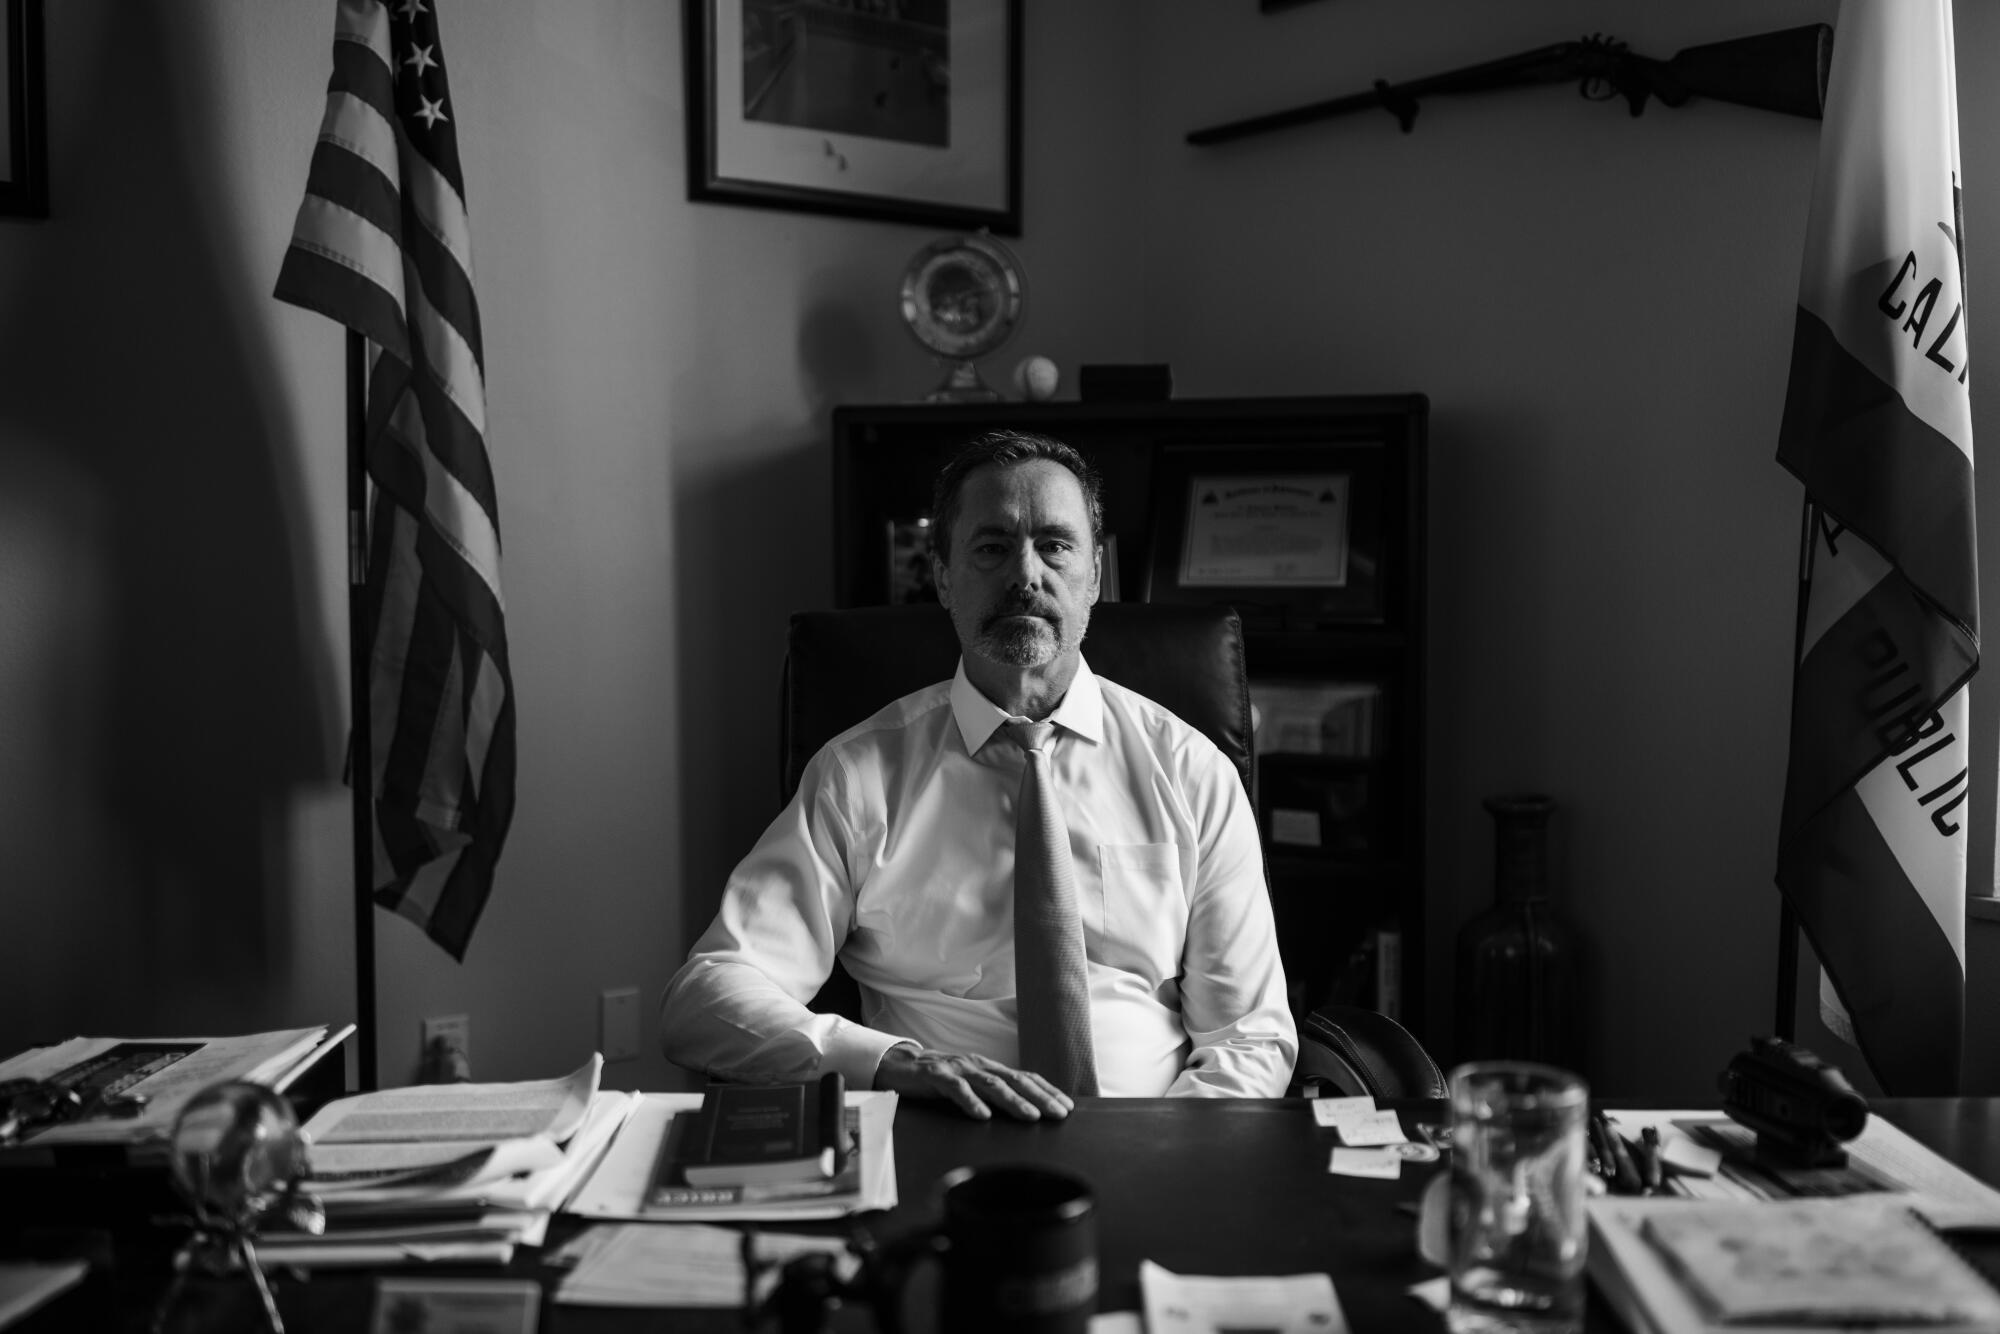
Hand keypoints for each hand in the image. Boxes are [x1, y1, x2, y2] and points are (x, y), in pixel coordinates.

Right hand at [874, 1044, 1073, 1121]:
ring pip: (990, 1084)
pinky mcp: (935, 1075)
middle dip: (1040, 1097)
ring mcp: (957, 1068)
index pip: (1024, 1077)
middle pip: (1014, 1080)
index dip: (1047, 1091)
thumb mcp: (969, 1086)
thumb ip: (990, 1095)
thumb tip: (1021, 1113)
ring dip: (1013, 1101)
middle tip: (1059, 1114)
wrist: (897, 1065)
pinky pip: (955, 1088)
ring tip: (1031, 1117)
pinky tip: (983, 1116)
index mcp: (988, 1068)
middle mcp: (977, 1065)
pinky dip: (971, 1101)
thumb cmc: (937, 1080)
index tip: (1067, 1107)